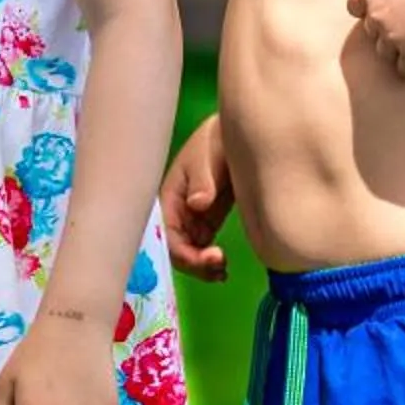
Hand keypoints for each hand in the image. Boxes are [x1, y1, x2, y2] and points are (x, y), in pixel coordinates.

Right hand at [159, 116, 234, 281]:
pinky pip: (201, 246)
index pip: (167, 235)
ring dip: (202, 266)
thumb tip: (198, 204)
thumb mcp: (206, 156)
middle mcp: (176, 211)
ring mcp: (191, 217)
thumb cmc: (215, 140)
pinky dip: (209, 260)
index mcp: (169, 197)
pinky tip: (223, 268)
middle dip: (194, 263)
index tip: (212, 257)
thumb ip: (203, 180)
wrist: (237, 132)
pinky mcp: (207, 219)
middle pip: (176, 249)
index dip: (185, 253)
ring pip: (189, 251)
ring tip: (223, 271)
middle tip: (221, 268)